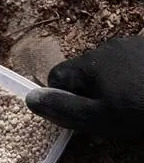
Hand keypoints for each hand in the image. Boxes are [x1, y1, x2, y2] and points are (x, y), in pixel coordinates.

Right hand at [26, 35, 143, 134]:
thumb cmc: (143, 111)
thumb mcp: (99, 118)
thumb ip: (62, 108)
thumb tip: (30, 98)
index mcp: (89, 63)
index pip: (56, 77)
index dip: (62, 98)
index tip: (82, 115)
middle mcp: (106, 47)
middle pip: (80, 72)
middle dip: (87, 92)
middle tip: (110, 114)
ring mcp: (132, 44)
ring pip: (105, 68)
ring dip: (110, 85)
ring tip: (134, 103)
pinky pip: (128, 63)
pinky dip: (131, 77)